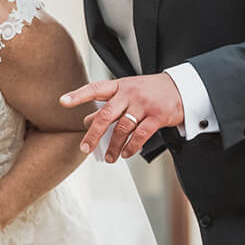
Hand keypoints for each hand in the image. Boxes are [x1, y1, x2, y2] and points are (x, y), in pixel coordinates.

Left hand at [61, 74, 183, 162]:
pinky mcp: (157, 116)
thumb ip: (107, 105)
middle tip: (85, 149)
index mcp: (120, 86)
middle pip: (106, 115)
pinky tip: (126, 154)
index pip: (95, 89)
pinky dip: (131, 147)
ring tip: (110, 158)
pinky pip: (141, 135)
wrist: (181, 88)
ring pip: (123, 128)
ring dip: (114, 146)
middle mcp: (130, 94)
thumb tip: (86, 120)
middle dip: (93, 134)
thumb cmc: (150, 91)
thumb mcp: (127, 93)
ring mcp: (144, 104)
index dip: (78, 95)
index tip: (63, 101)